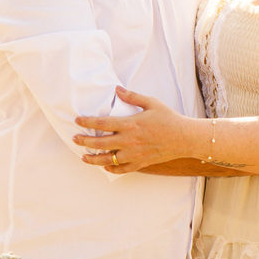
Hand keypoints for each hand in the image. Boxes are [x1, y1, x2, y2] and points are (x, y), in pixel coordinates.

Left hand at [73, 86, 189, 172]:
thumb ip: (132, 96)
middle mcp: (129, 141)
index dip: (87, 122)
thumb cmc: (168, 118)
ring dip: (93, 159)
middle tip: (74, 139)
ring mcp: (133, 154)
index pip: (102, 124)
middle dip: (84, 141)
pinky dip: (111, 168)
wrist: (184, 138)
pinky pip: (121, 169)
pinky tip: (105, 166)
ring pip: (107, 160)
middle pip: (100, 143)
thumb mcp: (151, 102)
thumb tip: (117, 89)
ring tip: (84, 156)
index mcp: (130, 124)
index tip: (77, 121)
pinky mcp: (140, 163)